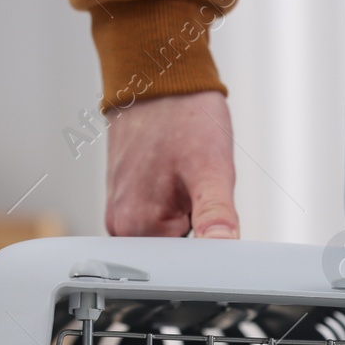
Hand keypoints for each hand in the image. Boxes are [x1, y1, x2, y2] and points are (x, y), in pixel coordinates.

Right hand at [104, 91, 238, 237]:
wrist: (159, 80)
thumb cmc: (185, 117)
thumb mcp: (213, 169)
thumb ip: (216, 216)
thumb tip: (224, 249)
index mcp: (136, 225)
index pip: (181, 264)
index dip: (206, 247)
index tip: (213, 221)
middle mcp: (121, 223)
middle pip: (174, 251)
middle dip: (195, 229)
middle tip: (198, 191)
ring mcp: (121, 210)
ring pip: (169, 232)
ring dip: (186, 215)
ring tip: (185, 179)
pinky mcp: (127, 197)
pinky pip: (159, 216)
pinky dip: (176, 203)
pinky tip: (177, 178)